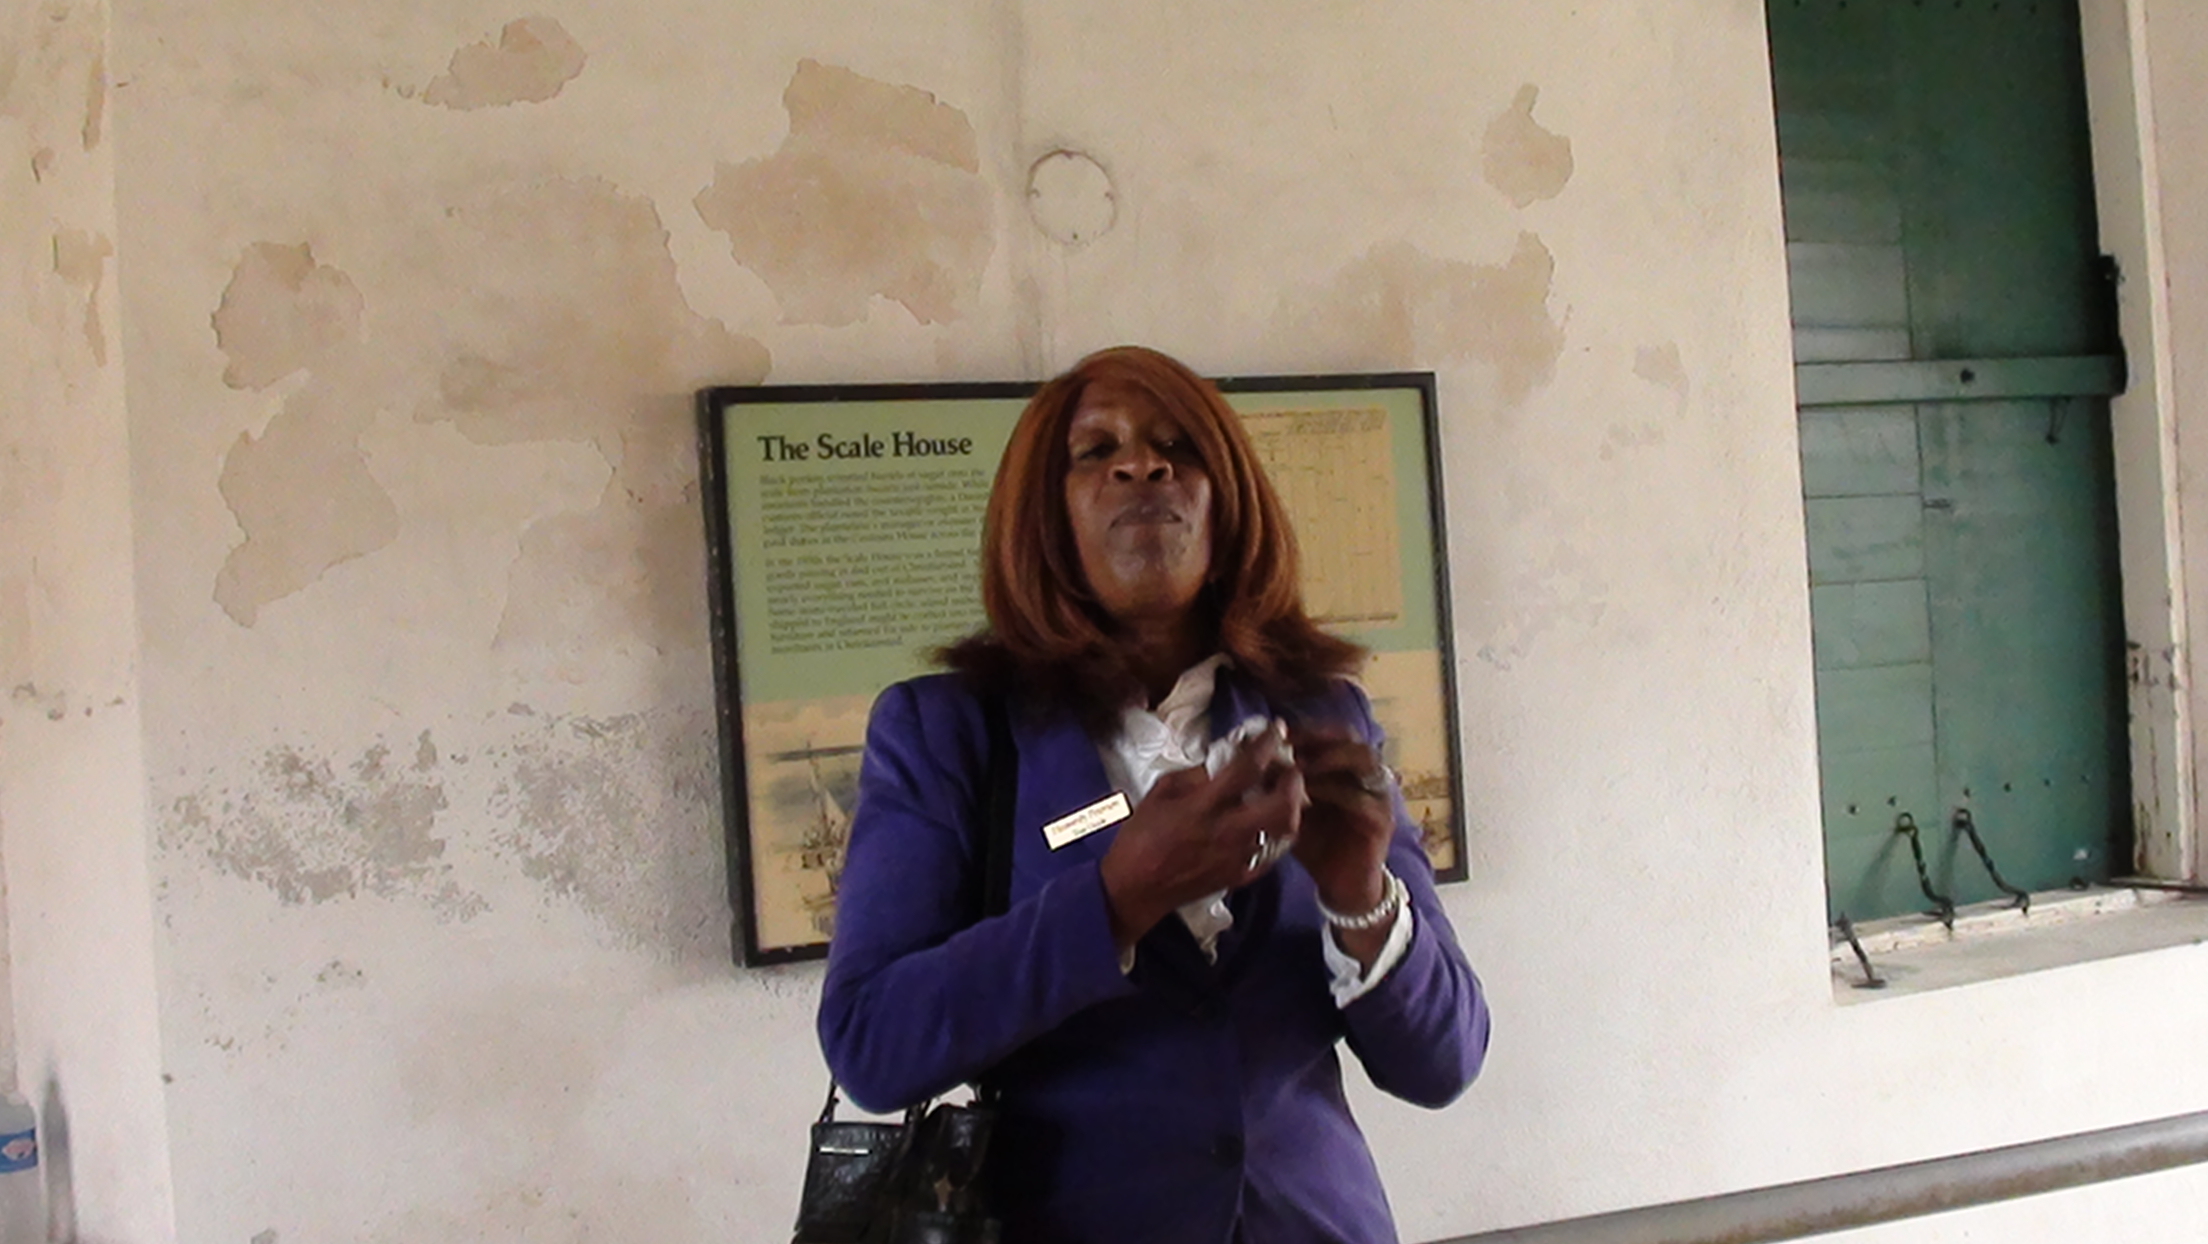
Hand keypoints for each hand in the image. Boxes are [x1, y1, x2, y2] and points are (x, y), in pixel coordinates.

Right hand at [1097, 725, 1304, 948]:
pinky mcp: (1240, 876)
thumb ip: (1191, 776)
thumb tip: (1217, 765)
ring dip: (1291, 809)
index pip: (1246, 769)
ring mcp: (1238, 857)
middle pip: (1282, 804)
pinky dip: (1276, 835)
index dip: (1266, 745)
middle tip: (1289, 770)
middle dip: (1293, 781)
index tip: (1275, 731)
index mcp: (1203, 806)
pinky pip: (1272, 853)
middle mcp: (1227, 831)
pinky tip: (1268, 826)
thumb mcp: (1157, 795)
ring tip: (1284, 797)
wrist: (1135, 890)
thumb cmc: (1140, 839)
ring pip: (1285, 831)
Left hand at [1286, 723, 1397, 963]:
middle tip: (1288, 744)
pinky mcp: (1382, 821)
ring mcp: (1378, 796)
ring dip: (1328, 759)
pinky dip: (1335, 792)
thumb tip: (1246, 759)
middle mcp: (1367, 776)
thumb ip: (1277, 786)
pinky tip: (1309, 796)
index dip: (1308, 729)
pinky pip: (1362, 798)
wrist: (1341, 886)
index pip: (1334, 733)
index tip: (1277, 732)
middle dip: (1318, 737)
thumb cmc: (1315, 843)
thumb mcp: (1291, 809)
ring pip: (1363, 759)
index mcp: (1347, 769)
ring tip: (1299, 766)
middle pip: (1352, 738)